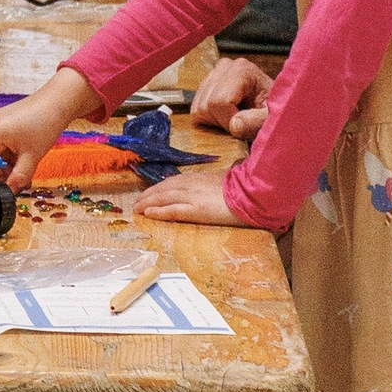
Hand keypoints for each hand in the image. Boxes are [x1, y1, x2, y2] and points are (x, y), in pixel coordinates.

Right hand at [0, 69, 99, 193]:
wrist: (59, 101)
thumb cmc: (46, 124)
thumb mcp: (32, 156)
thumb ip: (19, 176)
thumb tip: (9, 192)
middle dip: (3, 170)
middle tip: (18, 181)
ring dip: (10, 161)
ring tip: (27, 166)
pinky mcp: (6, 120)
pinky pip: (4, 141)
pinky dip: (13, 151)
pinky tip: (26, 155)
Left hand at [133, 165, 249, 226]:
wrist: (254, 193)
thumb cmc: (245, 188)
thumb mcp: (226, 182)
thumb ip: (214, 185)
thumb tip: (212, 190)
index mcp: (200, 177)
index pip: (174, 181)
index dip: (159, 187)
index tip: (150, 193)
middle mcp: (193, 184)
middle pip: (164, 188)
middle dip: (149, 195)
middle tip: (136, 202)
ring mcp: (193, 197)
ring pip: (164, 198)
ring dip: (148, 202)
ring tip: (136, 208)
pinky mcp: (196, 210)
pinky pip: (172, 210)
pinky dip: (158, 212)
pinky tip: (148, 214)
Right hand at [190, 58, 272, 139]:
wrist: (278, 109)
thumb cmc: (276, 114)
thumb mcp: (273, 120)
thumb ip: (257, 122)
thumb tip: (234, 125)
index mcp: (242, 69)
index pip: (218, 102)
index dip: (230, 121)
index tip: (247, 124)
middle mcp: (225, 66)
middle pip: (206, 106)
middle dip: (222, 121)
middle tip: (243, 122)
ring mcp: (214, 74)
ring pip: (198, 108)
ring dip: (216, 120)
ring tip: (237, 117)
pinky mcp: (207, 84)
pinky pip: (196, 109)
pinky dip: (211, 118)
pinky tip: (229, 115)